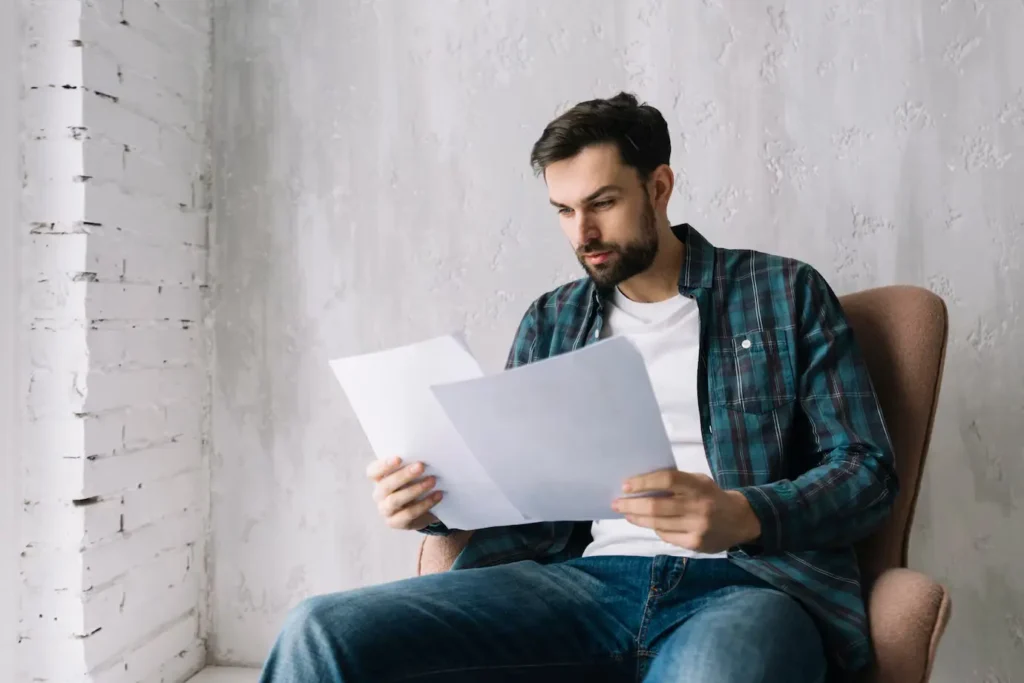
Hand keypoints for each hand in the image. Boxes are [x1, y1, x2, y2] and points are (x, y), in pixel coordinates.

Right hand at [366, 456, 443, 530]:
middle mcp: (378, 495)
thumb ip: (411, 465)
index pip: (373, 471)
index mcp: (378, 479)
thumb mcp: (411, 474)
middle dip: (403, 475)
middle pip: (385, 485)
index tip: (399, 458)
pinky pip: (409, 514)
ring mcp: (385, 510)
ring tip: (432, 481)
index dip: (383, 465)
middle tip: (421, 466)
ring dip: (415, 489)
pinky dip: (425, 504)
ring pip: (395, 500)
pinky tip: (438, 495)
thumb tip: (425, 454)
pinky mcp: (395, 523)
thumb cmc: (414, 484)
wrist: (422, 509)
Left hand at [612, 469, 760, 553]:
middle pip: (657, 506)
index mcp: (698, 486)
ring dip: (637, 518)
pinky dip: (654, 528)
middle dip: (632, 505)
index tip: (625, 485)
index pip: (667, 480)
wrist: (740, 520)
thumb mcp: (698, 482)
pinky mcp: (695, 544)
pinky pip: (666, 536)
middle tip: (616, 503)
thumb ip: (675, 483)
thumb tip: (640, 486)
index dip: (644, 482)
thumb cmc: (711, 496)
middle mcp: (698, 507)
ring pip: (657, 524)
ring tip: (626, 513)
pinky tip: (648, 523)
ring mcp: (697, 527)